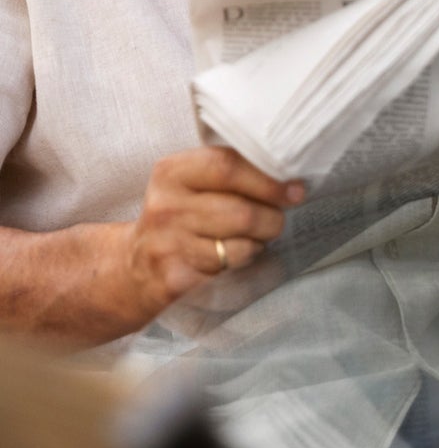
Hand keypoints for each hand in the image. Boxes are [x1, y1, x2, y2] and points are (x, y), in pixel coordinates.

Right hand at [121, 147, 303, 325]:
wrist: (134, 267)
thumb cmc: (180, 216)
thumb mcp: (193, 182)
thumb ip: (234, 170)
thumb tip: (290, 178)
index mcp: (171, 172)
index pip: (229, 166)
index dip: (269, 180)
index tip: (295, 190)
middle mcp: (165, 207)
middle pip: (242, 212)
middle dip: (272, 218)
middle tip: (276, 219)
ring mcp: (167, 246)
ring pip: (242, 246)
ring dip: (259, 243)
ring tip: (251, 238)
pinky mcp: (175, 281)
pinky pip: (231, 272)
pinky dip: (243, 265)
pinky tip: (231, 258)